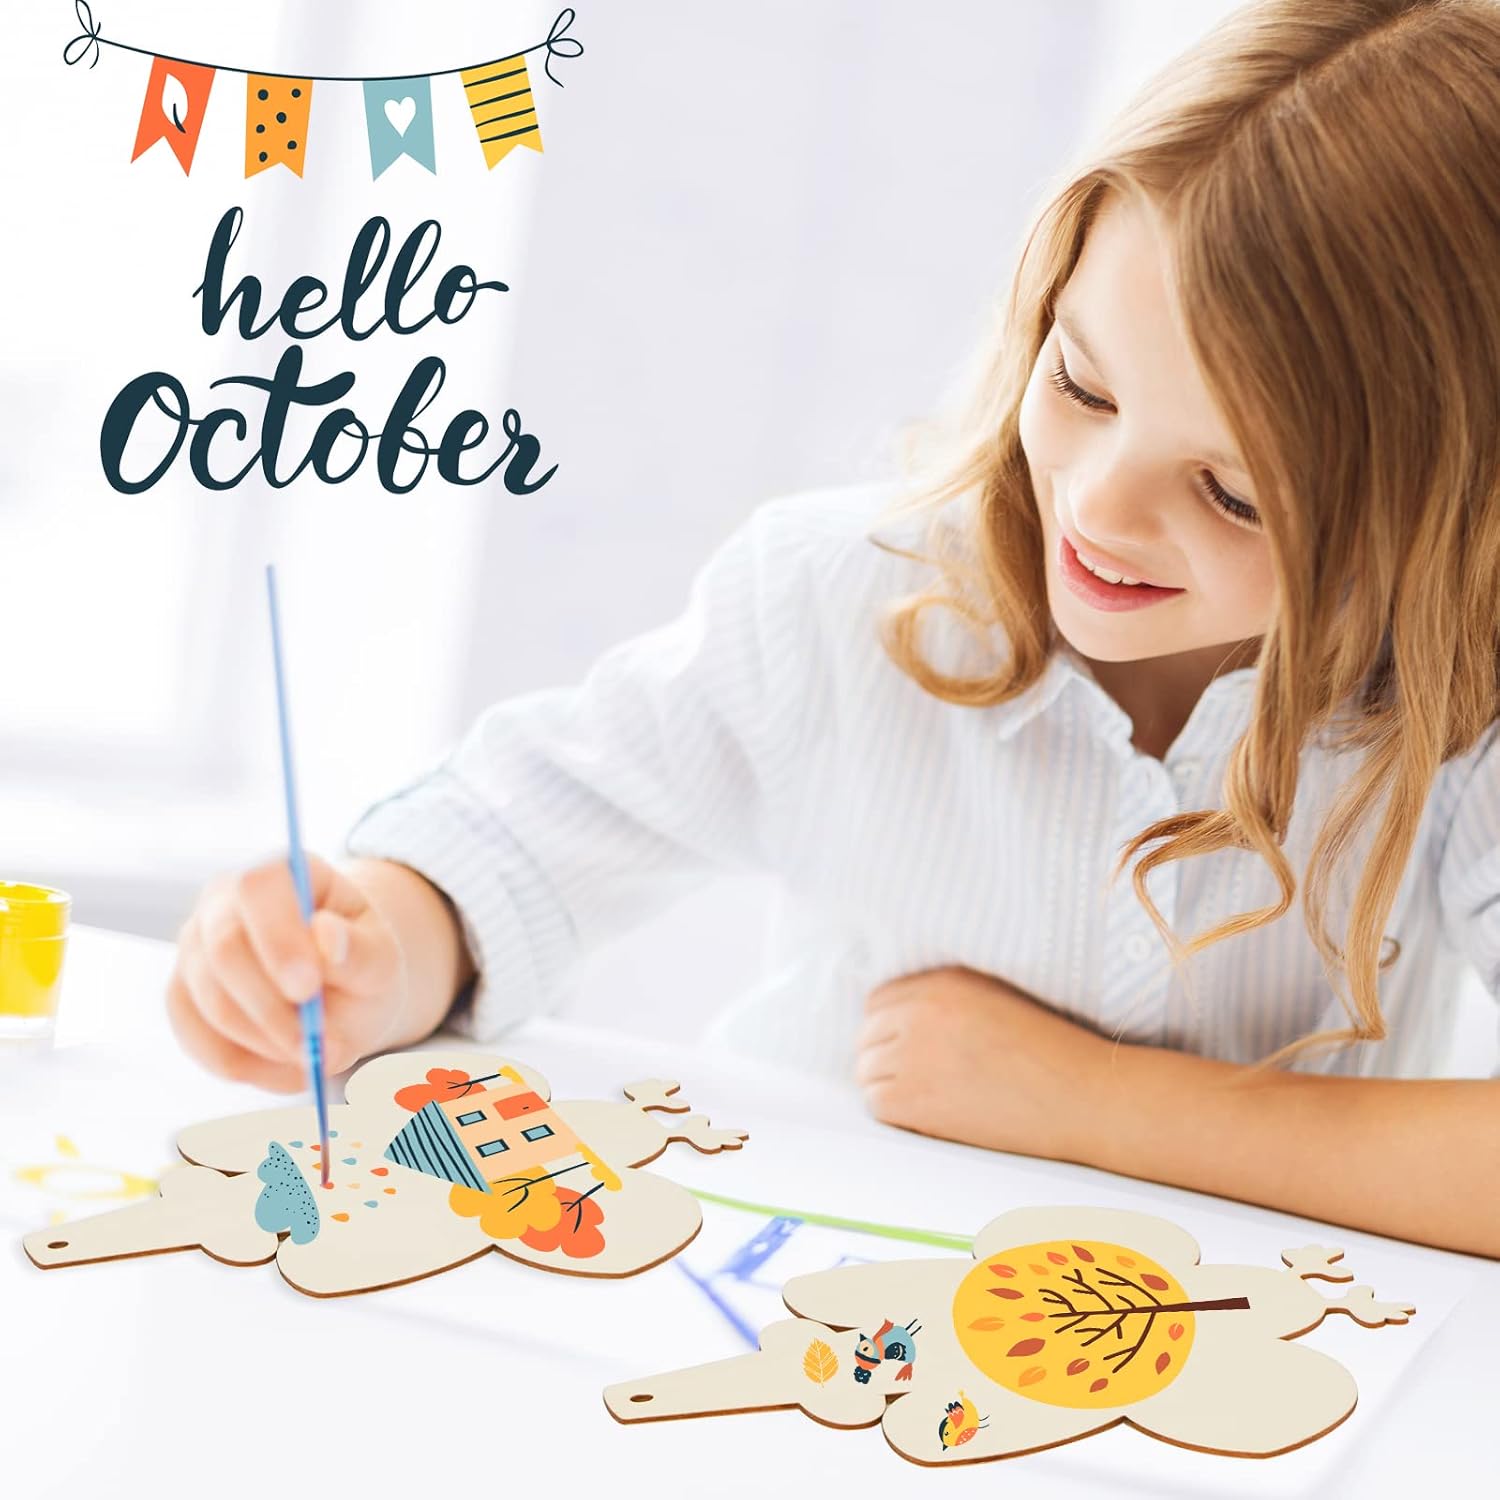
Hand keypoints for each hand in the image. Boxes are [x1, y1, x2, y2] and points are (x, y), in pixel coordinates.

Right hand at [166, 853, 408, 1090]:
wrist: (343, 989)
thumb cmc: (361, 964)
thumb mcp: (380, 957)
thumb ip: (360, 950)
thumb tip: (328, 937)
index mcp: (281, 871)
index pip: (258, 887)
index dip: (277, 938)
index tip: (308, 989)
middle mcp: (225, 900)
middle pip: (223, 949)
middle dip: (270, 1008)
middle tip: (315, 1046)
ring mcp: (194, 945)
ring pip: (208, 1001)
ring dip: (263, 1042)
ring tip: (314, 1058)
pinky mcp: (182, 994)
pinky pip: (197, 1038)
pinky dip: (244, 1065)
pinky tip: (288, 1070)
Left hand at [854, 965, 1113, 1164]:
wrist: (1083, 1097)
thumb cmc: (1050, 1051)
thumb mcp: (996, 998)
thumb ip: (946, 998)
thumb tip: (900, 1017)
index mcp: (942, 983)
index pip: (878, 1001)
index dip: (888, 1024)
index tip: (902, 1044)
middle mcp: (922, 1014)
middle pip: (866, 1035)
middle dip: (882, 1054)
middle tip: (911, 1076)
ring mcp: (915, 1056)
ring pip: (865, 1071)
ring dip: (885, 1084)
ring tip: (921, 1096)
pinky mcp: (916, 1100)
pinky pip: (876, 1103)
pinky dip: (893, 1112)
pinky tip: (924, 1114)